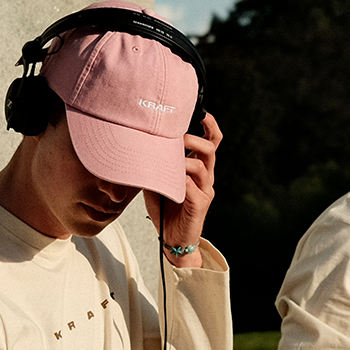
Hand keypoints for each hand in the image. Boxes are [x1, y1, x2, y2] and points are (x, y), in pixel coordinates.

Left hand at [146, 112, 221, 268]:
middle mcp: (205, 177)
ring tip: (173, 156)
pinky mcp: (200, 204)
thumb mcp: (157, 179)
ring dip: (186, 158)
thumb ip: (154, 162)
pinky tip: (173, 180)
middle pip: (211, 149)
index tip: (203, 112)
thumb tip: (138, 142)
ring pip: (203, 166)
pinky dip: (183, 181)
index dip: (210, 125)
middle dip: (196, 138)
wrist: (173, 238)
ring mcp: (205, 190)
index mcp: (198, 167)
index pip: (211, 141)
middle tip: (179, 136)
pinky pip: (194, 188)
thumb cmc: (165, 207)